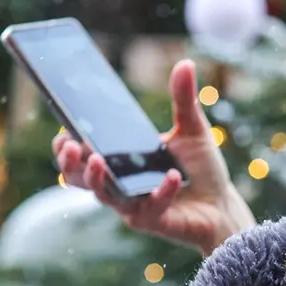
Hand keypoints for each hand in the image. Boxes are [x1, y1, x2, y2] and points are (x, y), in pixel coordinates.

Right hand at [52, 59, 254, 255]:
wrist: (222, 205)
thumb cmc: (200, 169)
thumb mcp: (192, 130)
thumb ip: (183, 100)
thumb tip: (185, 63)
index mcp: (119, 161)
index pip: (81, 154)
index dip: (65, 143)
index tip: (63, 126)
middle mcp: (118, 185)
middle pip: (78, 178)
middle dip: (68, 162)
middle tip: (68, 144)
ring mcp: (132, 206)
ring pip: (104, 196)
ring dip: (98, 179)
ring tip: (99, 159)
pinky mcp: (153, 221)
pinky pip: (150, 208)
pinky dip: (160, 192)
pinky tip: (171, 176)